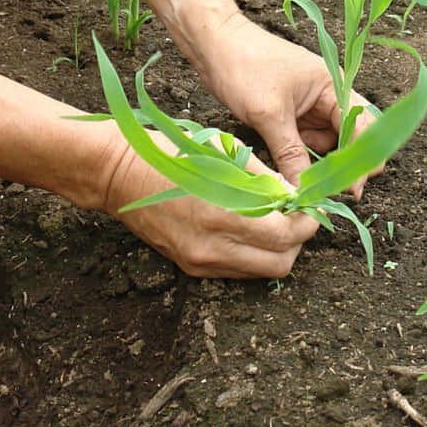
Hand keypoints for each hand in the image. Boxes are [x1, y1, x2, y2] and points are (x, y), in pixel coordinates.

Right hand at [100, 134, 317, 277]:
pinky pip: (236, 270)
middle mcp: (214, 248)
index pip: (287, 236)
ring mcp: (201, 261)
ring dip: (275, 250)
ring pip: (260, 272)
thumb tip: (292, 195)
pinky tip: (245, 229)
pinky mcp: (191, 267)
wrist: (119, 174)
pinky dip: (251, 253)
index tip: (307, 207)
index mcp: (224, 216)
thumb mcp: (223, 156)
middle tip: (293, 217)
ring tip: (270, 221)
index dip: (306, 223)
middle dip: (295, 241)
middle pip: (280, 264)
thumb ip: (263, 180)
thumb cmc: (170, 154)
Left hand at [186, 12, 378, 194]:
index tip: (350, 190)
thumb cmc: (243, 66)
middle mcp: (329, 96)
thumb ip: (290, 154)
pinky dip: (299, 155)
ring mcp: (311, 107)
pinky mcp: (293, 115)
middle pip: (351, 138)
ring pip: (328, 144)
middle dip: (342, 163)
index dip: (360, 160)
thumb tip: (304, 192)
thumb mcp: (268, 114)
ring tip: (295, 169)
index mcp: (333, 86)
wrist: (213, 45)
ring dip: (317, 161)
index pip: (362, 127)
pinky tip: (286, 162)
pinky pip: (307, 142)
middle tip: (328, 188)